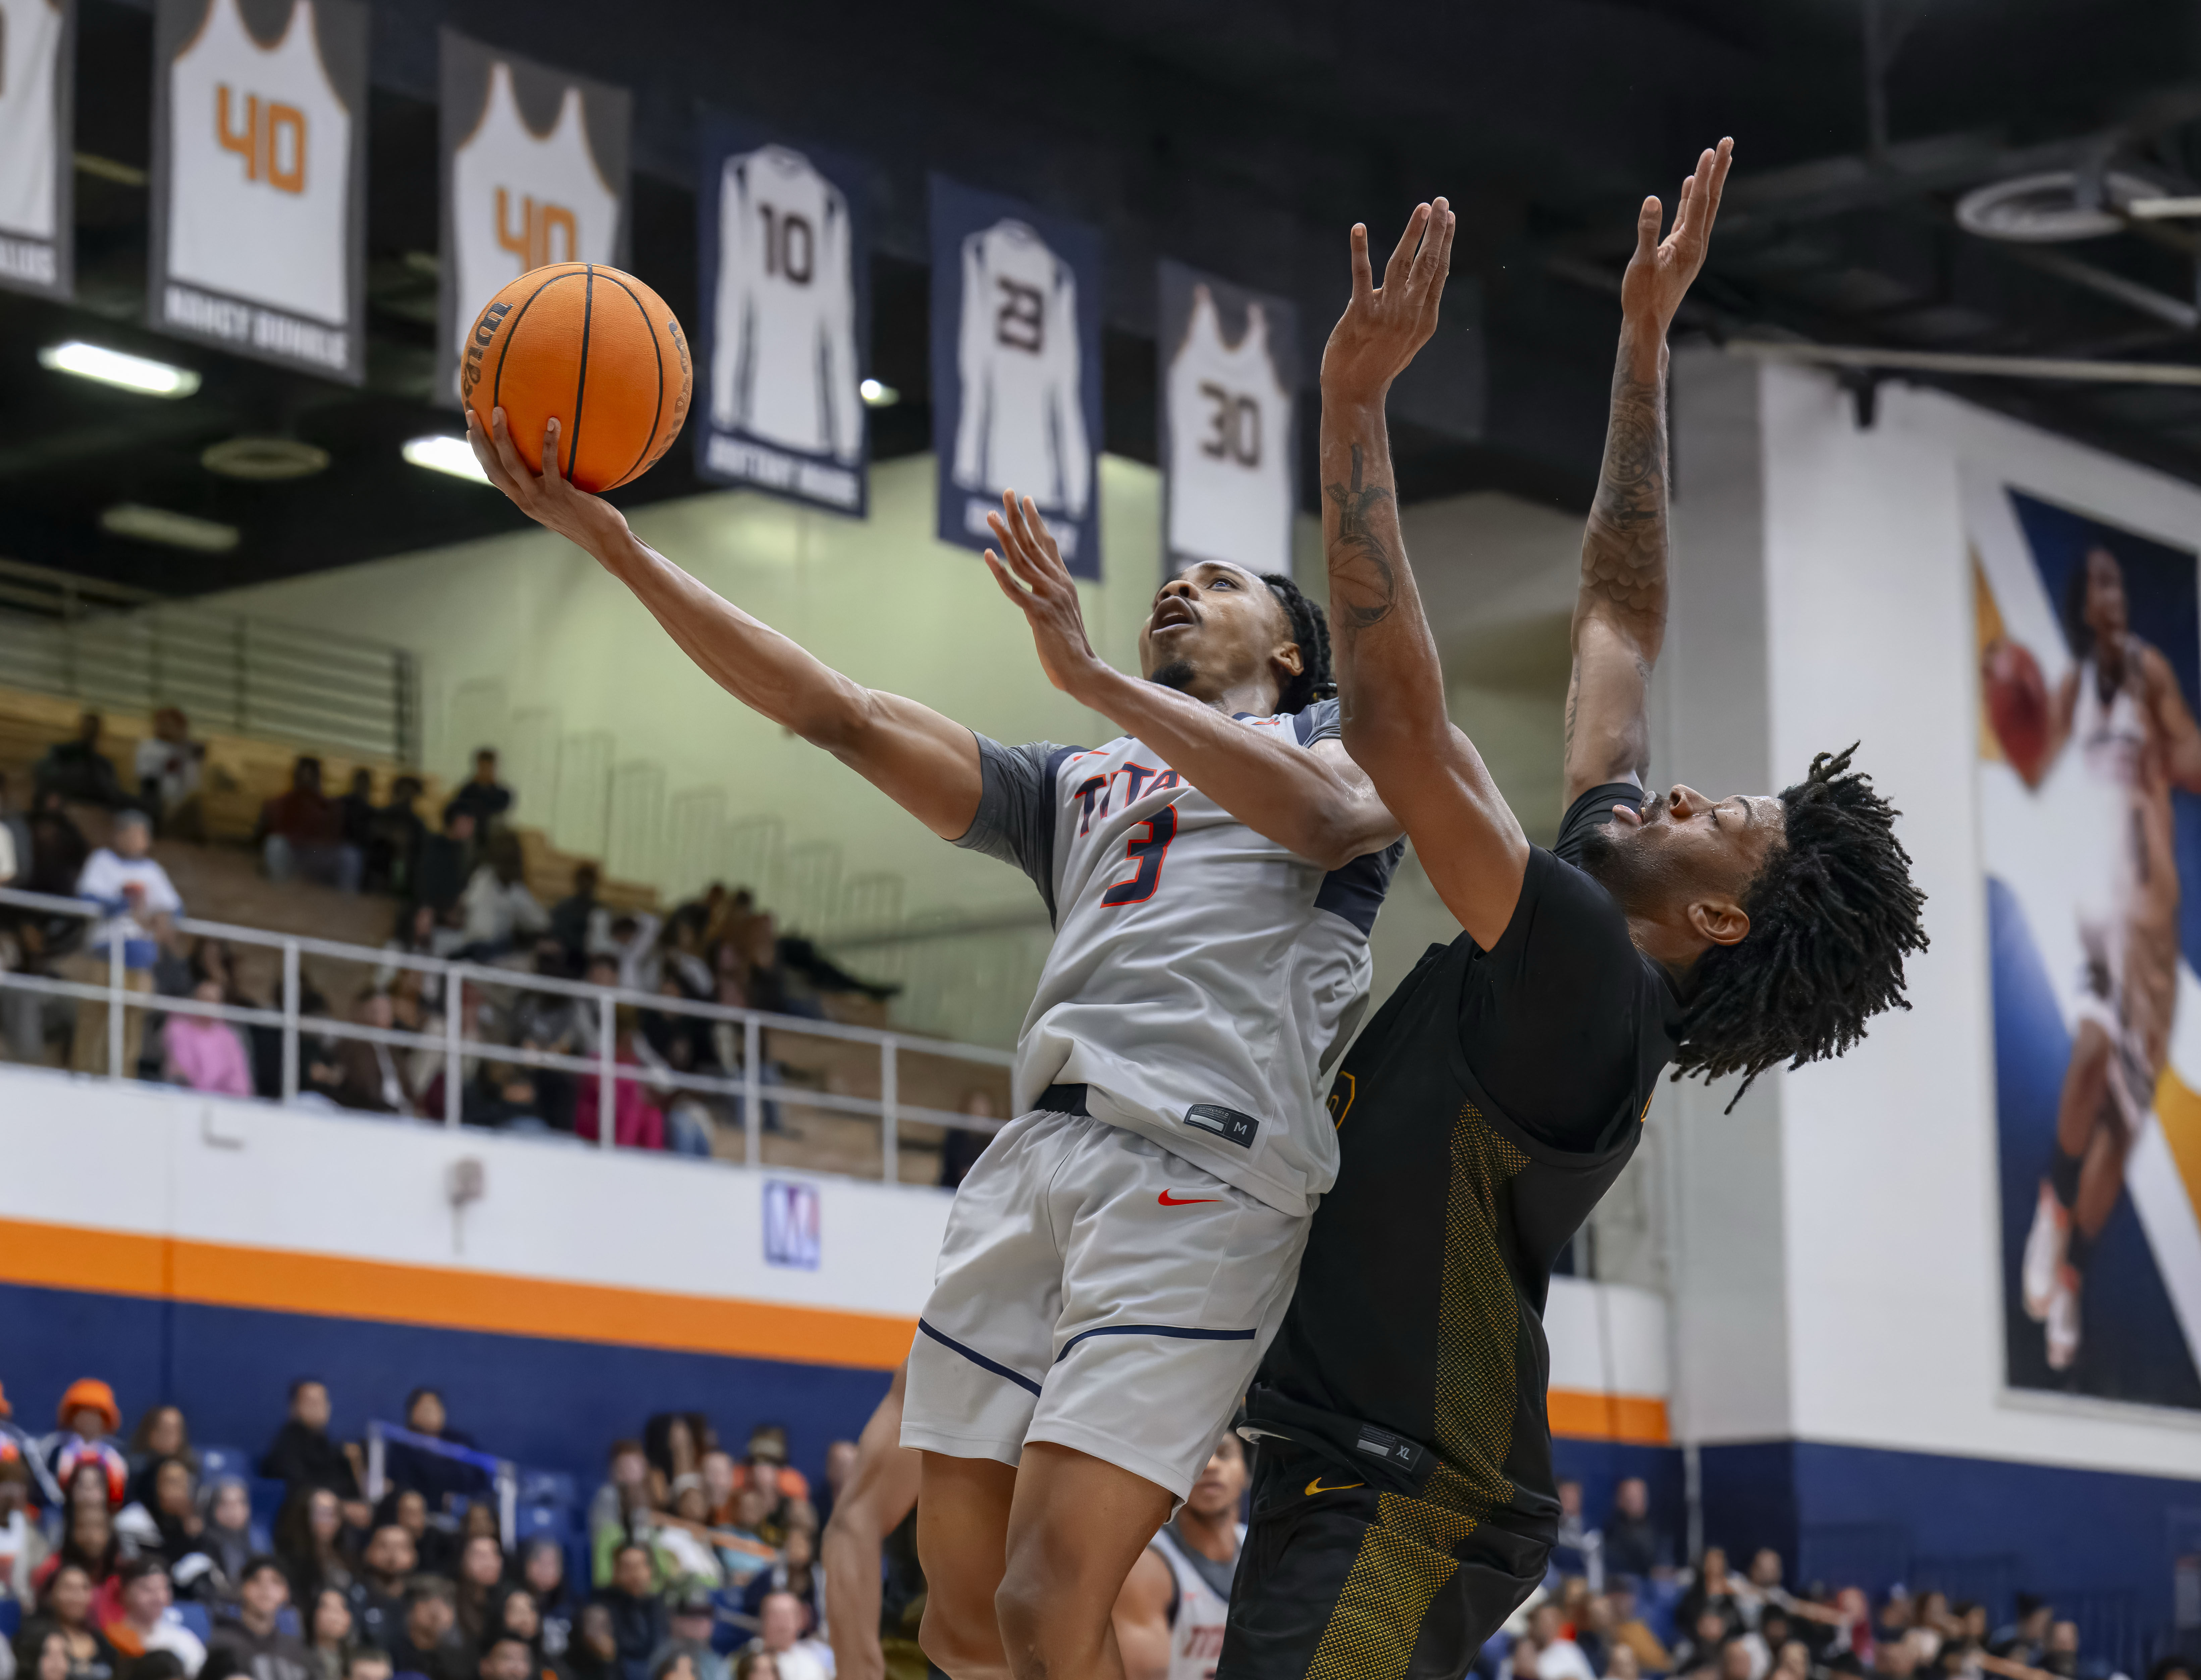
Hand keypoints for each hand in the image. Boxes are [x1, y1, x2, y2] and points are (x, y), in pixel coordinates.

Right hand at [467, 407, 630, 554]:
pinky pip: (549, 463)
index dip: (481, 454)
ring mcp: (540, 498)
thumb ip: (549, 488)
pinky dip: (549, 442)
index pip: (494, 476)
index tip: (472, 432)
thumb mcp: (560, 504)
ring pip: (511, 464)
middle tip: (471, 414)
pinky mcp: (559, 493)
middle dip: (480, 440)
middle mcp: (526, 501)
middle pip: (493, 467)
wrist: (604, 540)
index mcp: (523, 501)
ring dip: (501, 436)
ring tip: (498, 411)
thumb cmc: (589, 519)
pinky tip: (553, 422)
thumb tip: (549, 466)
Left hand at [982, 492, 1103, 698]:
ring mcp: (1049, 598)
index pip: (1048, 545)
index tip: (1026, 500)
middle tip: (1007, 492)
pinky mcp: (1039, 614)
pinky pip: (1016, 589)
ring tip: (991, 515)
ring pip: (1023, 560)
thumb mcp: (1062, 612)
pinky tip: (988, 556)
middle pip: (1033, 544)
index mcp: (1063, 582)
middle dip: (1018, 517)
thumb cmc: (1070, 646)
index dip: (1036, 521)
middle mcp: (1058, 584)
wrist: (1083, 670)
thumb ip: (1052, 594)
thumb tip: (1041, 582)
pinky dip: (1001, 572)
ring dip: (1005, 536)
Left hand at [1320, 197, 1456, 403]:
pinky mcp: (1360, 316)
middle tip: (1442, 201)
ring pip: (1402, 264)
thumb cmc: (1378, 364)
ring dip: (1412, 232)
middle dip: (1437, 230)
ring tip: (1422, 208)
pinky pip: (1361, 277)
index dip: (1445, 242)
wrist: (1355, 393)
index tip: (1450, 217)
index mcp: (1425, 318)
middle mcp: (1410, 314)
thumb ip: (1408, 307)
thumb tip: (1403, 279)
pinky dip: (1360, 251)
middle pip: (1428, 264)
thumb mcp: (1403, 337)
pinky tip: (1359, 228)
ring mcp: (1387, 314)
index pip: (1438, 272)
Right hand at [1621, 138, 1732, 341]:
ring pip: (1703, 207)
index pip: (1699, 202)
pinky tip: (1688, 186)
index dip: (1704, 175)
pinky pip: (1689, 217)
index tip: (1711, 150)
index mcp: (1689, 244)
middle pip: (1710, 199)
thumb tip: (1652, 200)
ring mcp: (1690, 247)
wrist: (1648, 324)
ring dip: (1709, 182)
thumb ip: (1647, 231)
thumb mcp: (1641, 264)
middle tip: (1727, 142)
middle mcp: (1696, 243)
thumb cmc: (1642, 297)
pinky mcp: (1680, 251)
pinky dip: (1690, 199)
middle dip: (1718, 170)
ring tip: (1715, 157)